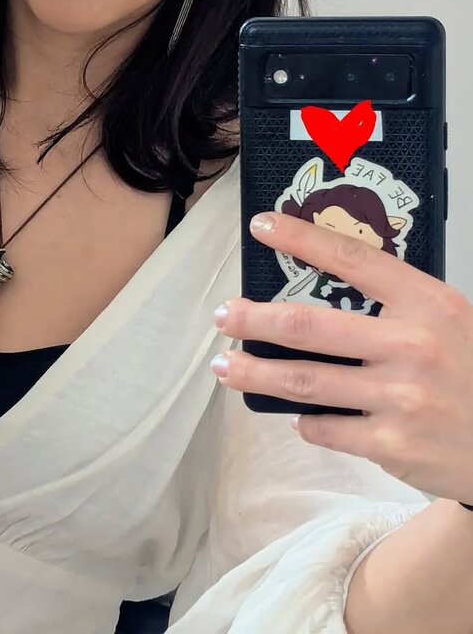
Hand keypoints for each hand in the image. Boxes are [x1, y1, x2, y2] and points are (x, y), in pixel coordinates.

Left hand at [210, 211, 472, 504]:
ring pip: (303, 381)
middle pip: (308, 324)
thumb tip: (319, 285)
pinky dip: (305, 421)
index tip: (261, 227)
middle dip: (254, 318)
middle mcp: (410, 346)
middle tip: (224, 315)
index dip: (300, 239)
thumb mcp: (447, 320)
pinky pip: (325, 428)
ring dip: (255, 371)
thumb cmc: (471, 371)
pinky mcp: (391, 445)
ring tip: (225, 365)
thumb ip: (394, 303)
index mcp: (426, 302)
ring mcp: (399, 399)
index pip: (351, 257)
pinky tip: (297, 414)